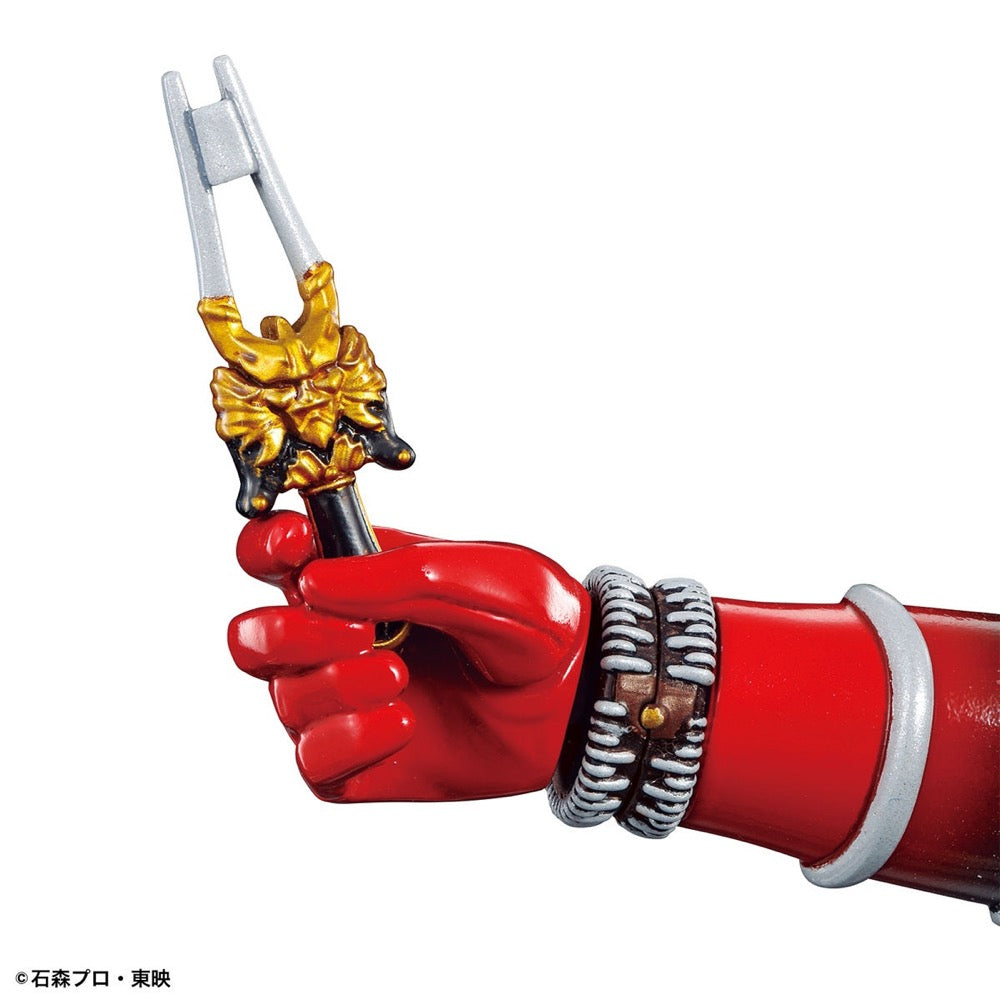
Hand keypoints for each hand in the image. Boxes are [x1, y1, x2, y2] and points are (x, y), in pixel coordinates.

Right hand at [228, 511, 588, 801]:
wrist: (578, 699)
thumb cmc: (536, 622)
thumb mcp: (484, 576)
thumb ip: (400, 575)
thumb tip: (312, 582)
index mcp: (357, 576)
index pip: (272, 555)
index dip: (264, 548)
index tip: (296, 550)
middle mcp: (339, 637)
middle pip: (253, 636)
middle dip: (291, 634)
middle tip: (361, 634)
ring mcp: (346, 702)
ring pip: (285, 699)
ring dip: (335, 687)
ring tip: (400, 677)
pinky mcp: (362, 762)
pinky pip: (314, 762)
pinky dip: (348, 742)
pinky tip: (402, 723)